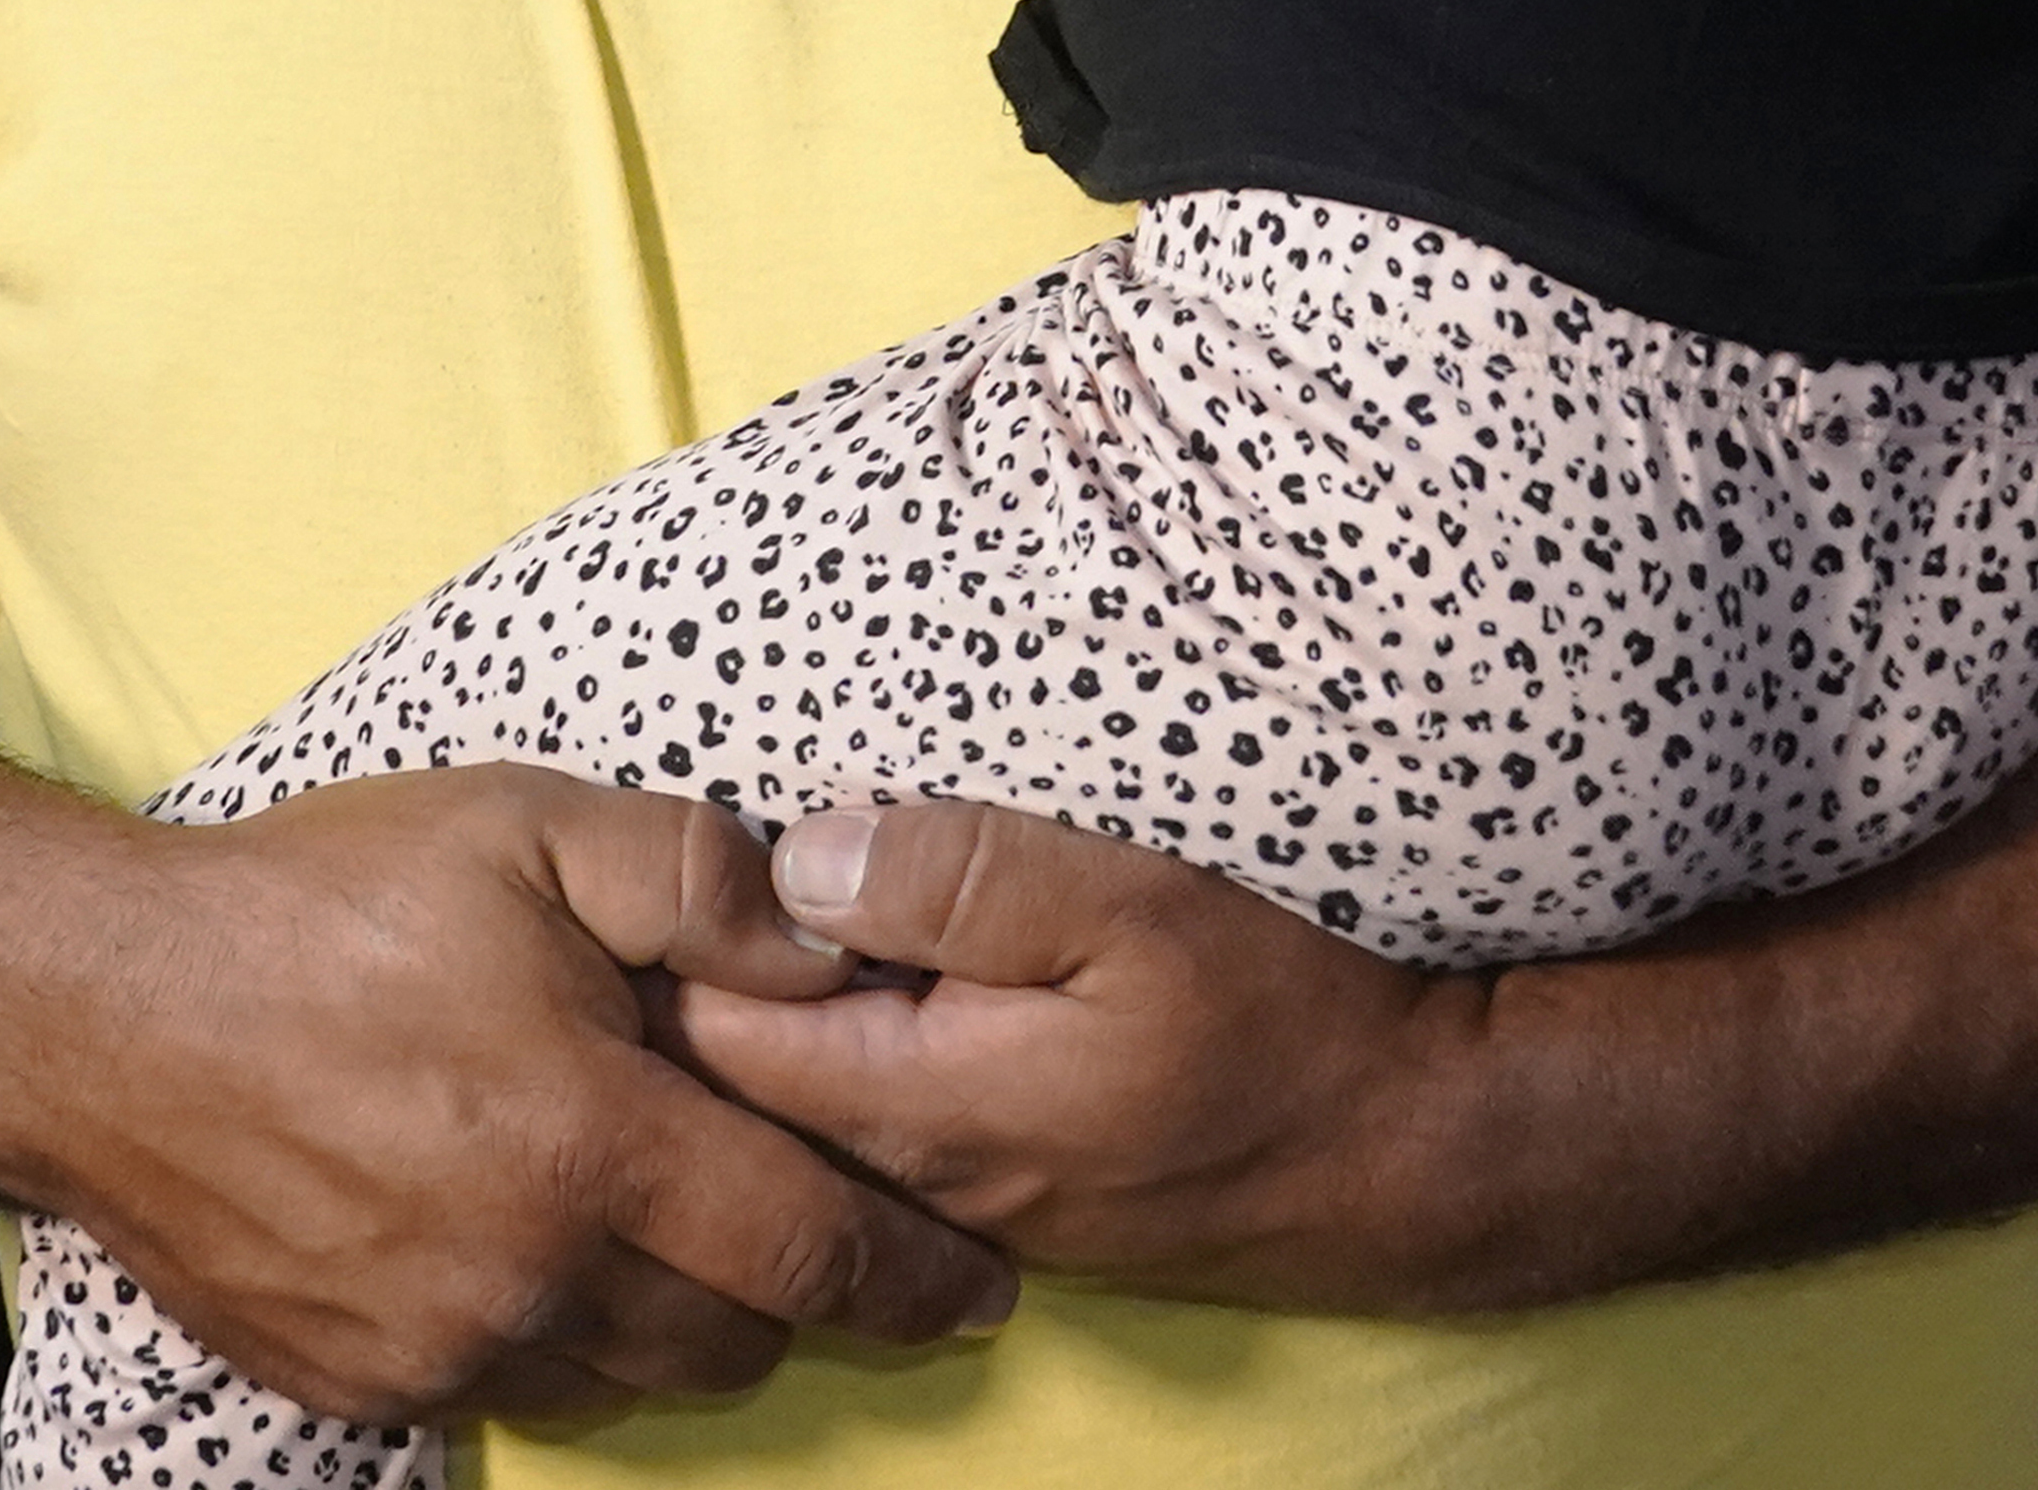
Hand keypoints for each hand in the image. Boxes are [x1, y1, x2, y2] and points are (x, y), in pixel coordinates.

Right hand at [0, 764, 1013, 1426]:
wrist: (96, 1011)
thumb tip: (835, 950)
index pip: (809, 1249)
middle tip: (829, 1235)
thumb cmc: (321, 901)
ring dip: (683, 1322)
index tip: (977, 1283)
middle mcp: (523, 1273)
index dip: (913, 1273)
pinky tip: (549, 1250)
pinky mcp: (357, 1378)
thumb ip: (702, 881)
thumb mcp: (529, 828)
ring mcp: (433, 1342)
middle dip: (804, 1296)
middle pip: (736, 1340)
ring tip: (689, 1236)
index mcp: (586, 1143)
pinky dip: (562, 1337)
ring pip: (631, 1378)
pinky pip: (515, 1388)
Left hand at [665, 800, 1530, 1315]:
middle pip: (716, 1083)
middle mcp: (904, 1169)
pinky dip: (813, 1048)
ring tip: (709, 909)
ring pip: (780, 1107)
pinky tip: (825, 972)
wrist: (1396, 1154)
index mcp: (911, 1100)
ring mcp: (945, 1193)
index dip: (649, 936)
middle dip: (663, 981)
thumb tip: (798, 858)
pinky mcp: (990, 1189)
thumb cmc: (1279, 1022)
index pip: (701, 1033)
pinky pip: (851, 1120)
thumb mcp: (1131, 908)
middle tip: (643, 866)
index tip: (641, 843)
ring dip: (739, 1015)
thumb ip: (962, 880)